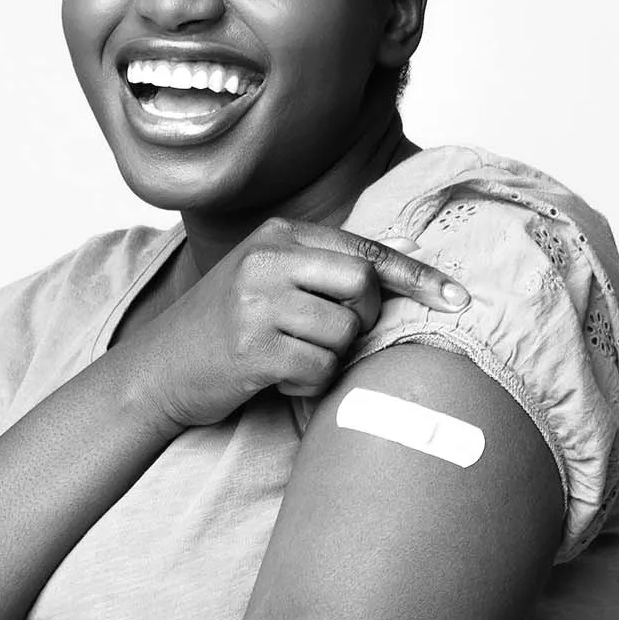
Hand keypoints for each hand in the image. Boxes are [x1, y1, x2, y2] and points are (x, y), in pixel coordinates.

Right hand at [129, 217, 470, 430]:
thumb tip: (404, 248)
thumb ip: (327, 263)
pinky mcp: (252, 348)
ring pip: (344, 334)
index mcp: (277, 236)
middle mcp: (267, 261)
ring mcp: (257, 303)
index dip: (418, 276)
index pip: (365, 251)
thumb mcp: (268, 276)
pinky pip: (318, 370)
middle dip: (363, 321)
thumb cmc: (224, 325)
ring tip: (289, 357)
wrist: (158, 369)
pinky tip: (276, 378)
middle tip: (329, 336)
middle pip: (364, 288)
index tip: (459, 297)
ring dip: (328, 358)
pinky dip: (308, 383)